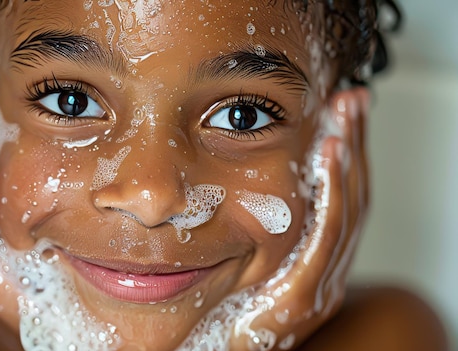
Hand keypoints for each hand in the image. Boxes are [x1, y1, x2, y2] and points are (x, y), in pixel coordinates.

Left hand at [229, 87, 369, 350]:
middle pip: (350, 198)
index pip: (337, 198)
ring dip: (347, 161)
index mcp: (313, 260)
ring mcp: (318, 285)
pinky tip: (330, 157)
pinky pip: (324, 239)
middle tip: (352, 101)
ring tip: (343, 119)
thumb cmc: (227, 313)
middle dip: (353, 146)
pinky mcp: (300, 300)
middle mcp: (325, 271)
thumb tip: (246, 178)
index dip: (345, 155)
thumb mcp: (247, 261)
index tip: (341, 113)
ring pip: (344, 211)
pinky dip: (331, 194)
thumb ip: (257, 228)